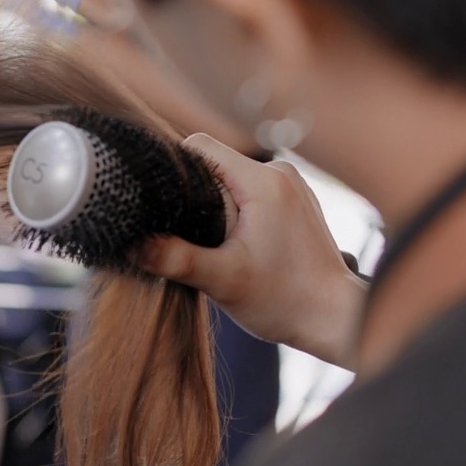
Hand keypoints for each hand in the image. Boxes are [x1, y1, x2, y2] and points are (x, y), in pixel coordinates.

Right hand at [139, 135, 367, 368]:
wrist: (333, 318)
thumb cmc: (285, 300)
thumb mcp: (222, 281)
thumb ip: (174, 259)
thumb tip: (132, 245)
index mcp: (263, 181)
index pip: (200, 147)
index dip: (174, 169)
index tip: (165, 203)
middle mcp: (280, 173)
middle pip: (215, 164)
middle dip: (197, 197)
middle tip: (195, 238)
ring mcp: (292, 185)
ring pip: (233, 180)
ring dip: (219, 208)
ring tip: (222, 247)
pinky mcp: (296, 201)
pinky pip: (253, 192)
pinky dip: (239, 213)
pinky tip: (240, 246)